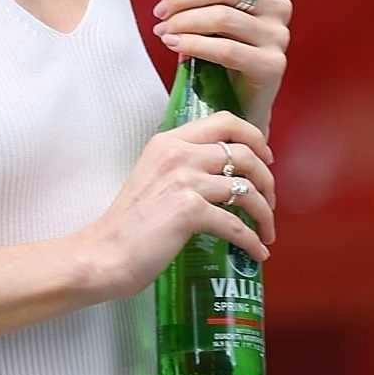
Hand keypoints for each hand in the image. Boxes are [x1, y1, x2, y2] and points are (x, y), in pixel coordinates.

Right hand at [76, 110, 276, 302]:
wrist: (103, 254)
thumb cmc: (128, 225)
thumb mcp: (152, 178)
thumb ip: (181, 167)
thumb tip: (221, 175)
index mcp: (169, 142)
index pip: (224, 120)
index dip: (254, 136)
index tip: (266, 157)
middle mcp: (178, 154)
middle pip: (244, 153)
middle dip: (266, 179)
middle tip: (270, 200)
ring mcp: (185, 180)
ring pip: (246, 188)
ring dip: (265, 212)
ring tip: (267, 230)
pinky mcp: (190, 211)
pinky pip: (236, 224)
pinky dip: (252, 241)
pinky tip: (257, 253)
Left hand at [143, 0, 292, 131]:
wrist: (237, 103)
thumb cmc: (217, 52)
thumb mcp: (196, 10)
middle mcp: (277, 4)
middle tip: (157, 15)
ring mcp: (278, 35)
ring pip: (222, 18)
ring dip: (184, 23)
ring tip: (163, 33)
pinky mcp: (273, 65)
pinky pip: (226, 49)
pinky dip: (194, 45)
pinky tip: (174, 46)